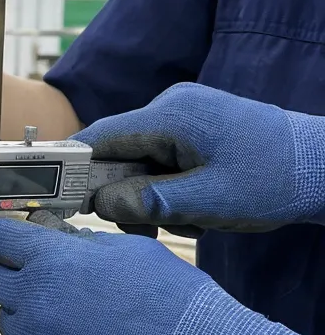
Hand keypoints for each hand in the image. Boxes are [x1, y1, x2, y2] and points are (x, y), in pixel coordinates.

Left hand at [0, 213, 321, 334]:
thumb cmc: (174, 299)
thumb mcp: (131, 249)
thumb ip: (82, 244)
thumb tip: (56, 239)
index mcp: (52, 261)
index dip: (6, 236)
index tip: (15, 241)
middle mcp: (33, 301)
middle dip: (17, 274)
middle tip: (50, 280)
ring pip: (11, 322)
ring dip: (31, 317)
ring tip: (76, 323)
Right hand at [77, 82, 324, 234]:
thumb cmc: (274, 180)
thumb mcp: (208, 201)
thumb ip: (149, 202)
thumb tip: (100, 206)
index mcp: (171, 115)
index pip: (99, 136)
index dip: (74, 168)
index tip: (59, 200)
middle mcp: (173, 105)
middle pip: (119, 152)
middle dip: (125, 193)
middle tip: (149, 229)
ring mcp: (186, 114)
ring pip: (141, 160)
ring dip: (151, 195)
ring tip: (187, 220)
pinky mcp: (198, 127)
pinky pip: (163, 158)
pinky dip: (168, 186)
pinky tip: (195, 207)